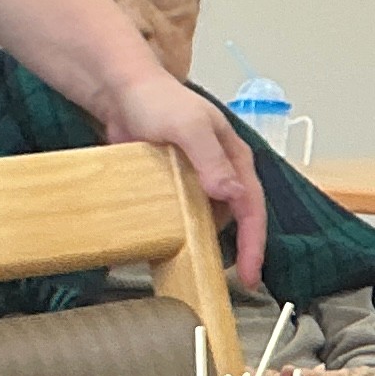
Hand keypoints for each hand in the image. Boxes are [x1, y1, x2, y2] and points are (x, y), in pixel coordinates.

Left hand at [100, 67, 265, 286]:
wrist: (120, 92)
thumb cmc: (158, 100)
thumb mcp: (188, 127)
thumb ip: (211, 159)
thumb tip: (233, 195)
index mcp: (235, 158)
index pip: (252, 207)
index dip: (254, 243)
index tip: (249, 275)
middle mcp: (222, 171)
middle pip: (237, 219)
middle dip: (239, 251)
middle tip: (229, 283)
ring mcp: (198, 180)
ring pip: (211, 219)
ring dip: (208, 243)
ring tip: (200, 271)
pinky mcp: (175, 185)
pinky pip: (185, 215)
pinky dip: (183, 232)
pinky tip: (173, 247)